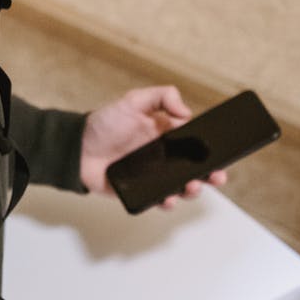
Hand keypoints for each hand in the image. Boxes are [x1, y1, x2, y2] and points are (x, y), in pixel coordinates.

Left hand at [79, 85, 226, 209]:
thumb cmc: (103, 124)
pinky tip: (169, 198)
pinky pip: (158, 199)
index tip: (223, 154)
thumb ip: (161, 97)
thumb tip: (187, 112)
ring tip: (191, 186)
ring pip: (180, 186)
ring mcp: (153, 176)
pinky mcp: (140, 191)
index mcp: (166, 135)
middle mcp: (163, 157)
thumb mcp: (133, 101)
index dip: (211, 150)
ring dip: (191, 189)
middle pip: (194, 168)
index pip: (195, 144)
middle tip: (216, 176)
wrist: (77, 149)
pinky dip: (167, 201)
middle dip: (210, 175)